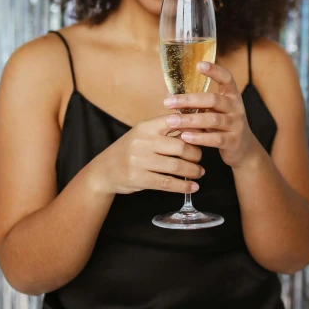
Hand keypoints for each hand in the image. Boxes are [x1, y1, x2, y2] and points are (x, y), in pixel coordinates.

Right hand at [88, 116, 204, 195]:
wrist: (104, 170)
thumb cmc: (129, 150)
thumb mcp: (142, 134)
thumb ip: (163, 130)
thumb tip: (195, 128)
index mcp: (146, 127)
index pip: (173, 122)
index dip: (192, 128)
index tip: (204, 133)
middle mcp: (143, 142)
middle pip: (180, 147)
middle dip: (196, 154)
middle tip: (200, 158)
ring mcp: (140, 161)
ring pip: (176, 167)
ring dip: (193, 171)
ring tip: (199, 172)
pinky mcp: (140, 179)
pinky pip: (167, 183)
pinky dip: (183, 186)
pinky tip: (192, 186)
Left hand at [163, 61, 260, 168]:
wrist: (243, 148)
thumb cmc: (222, 125)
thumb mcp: (214, 110)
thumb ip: (197, 103)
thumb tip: (168, 94)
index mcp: (231, 95)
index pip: (227, 78)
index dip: (214, 70)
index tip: (199, 64)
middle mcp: (236, 107)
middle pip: (213, 99)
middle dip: (188, 100)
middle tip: (168, 102)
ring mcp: (236, 124)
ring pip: (212, 120)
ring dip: (190, 120)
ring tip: (171, 121)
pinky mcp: (233, 141)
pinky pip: (215, 139)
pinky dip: (199, 138)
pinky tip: (184, 137)